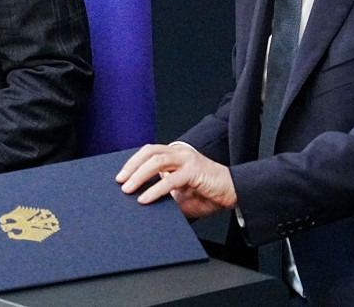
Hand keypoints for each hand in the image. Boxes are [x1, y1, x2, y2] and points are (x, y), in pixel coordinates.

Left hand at [116, 143, 237, 218]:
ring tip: (128, 189)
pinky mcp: (195, 171)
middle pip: (149, 152)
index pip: (148, 152)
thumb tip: (140, 201)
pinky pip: (170, 180)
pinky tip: (145, 199)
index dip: (132, 162)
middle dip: (131, 166)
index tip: (119, 176)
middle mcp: (180, 153)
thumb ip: (162, 194)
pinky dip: (155, 190)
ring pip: (156, 161)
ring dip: (139, 175)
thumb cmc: (207, 195)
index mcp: (175, 155)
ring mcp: (187, 160)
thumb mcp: (179, 194)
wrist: (234, 195)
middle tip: (119, 181)